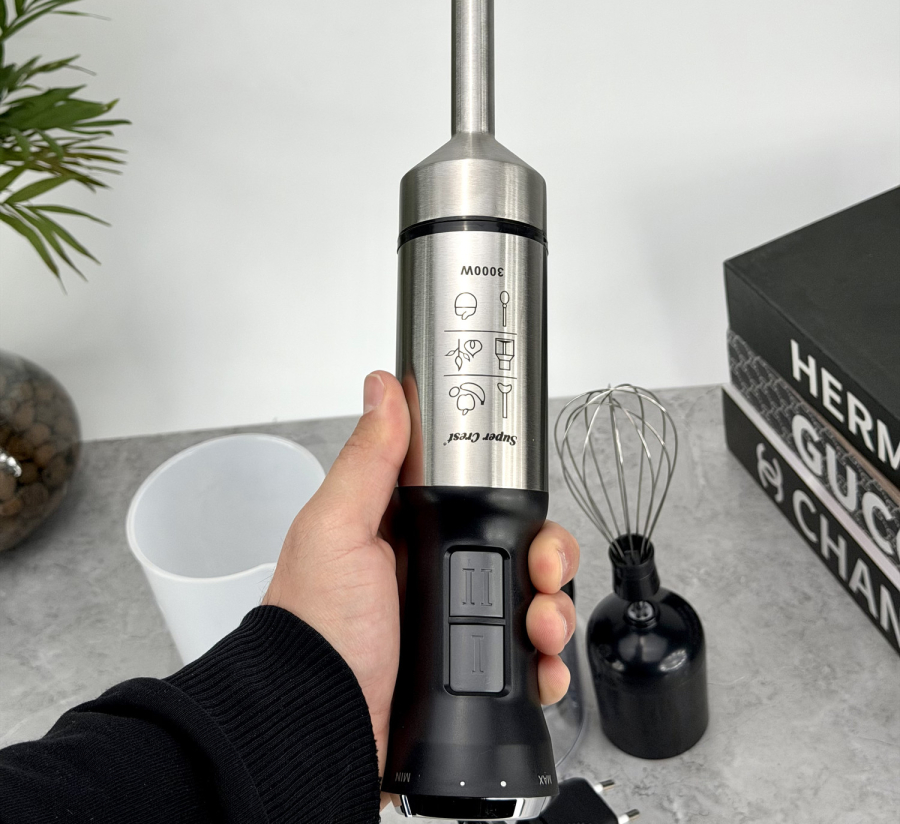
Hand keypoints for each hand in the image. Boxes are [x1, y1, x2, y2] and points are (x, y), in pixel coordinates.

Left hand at [263, 370, 579, 784]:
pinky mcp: (465, 684)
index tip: (529, 513)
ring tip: (541, 630)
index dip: (511, 503)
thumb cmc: (315, 633)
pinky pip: (527, 667)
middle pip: (516, 553)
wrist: (316, 733)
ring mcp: (451, 634)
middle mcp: (428, 581)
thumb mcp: (336, 530)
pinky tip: (541, 669)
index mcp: (401, 537)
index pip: (476, 501)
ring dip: (554, 612)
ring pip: (530, 607)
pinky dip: (547, 667)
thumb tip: (384, 388)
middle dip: (546, 561)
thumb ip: (367, 460)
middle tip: (543, 575)